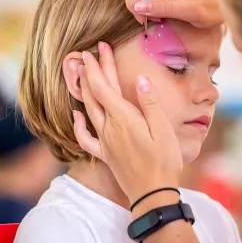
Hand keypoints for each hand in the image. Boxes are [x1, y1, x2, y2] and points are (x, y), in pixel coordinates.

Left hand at [72, 42, 182, 203]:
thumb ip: (150, 103)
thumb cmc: (163, 161)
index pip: (105, 86)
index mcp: (124, 118)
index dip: (99, 65)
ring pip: (89, 111)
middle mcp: (110, 128)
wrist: (152, 194)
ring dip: (83, 91)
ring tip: (81, 75)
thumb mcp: (163, 129)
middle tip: (86, 54)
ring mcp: (106, 142)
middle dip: (91, 72)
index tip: (96, 48)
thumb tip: (139, 79)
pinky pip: (86, 138)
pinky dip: (79, 125)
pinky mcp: (106, 155)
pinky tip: (77, 116)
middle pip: (95, 94)